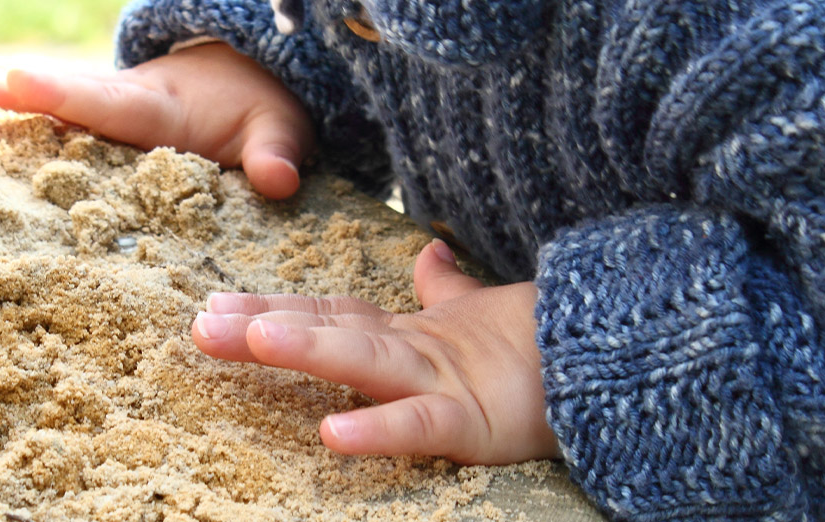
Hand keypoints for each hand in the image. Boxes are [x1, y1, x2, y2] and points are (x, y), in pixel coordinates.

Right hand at [0, 43, 311, 198]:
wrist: (244, 87)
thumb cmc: (258, 110)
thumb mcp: (279, 127)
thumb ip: (276, 151)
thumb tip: (278, 180)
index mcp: (155, 109)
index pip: (106, 102)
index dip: (63, 93)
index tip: (19, 79)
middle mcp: (118, 108)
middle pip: (59, 100)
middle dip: (11, 89)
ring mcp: (102, 124)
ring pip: (47, 115)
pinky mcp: (96, 140)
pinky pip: (52, 134)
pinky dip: (8, 129)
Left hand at [190, 241, 558, 464]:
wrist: (625, 355)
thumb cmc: (549, 346)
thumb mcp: (483, 318)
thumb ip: (448, 291)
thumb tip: (431, 255)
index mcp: (414, 332)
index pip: (332, 314)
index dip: (275, 307)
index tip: (214, 306)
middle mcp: (418, 350)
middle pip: (330, 329)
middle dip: (264, 326)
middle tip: (200, 324)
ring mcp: (444, 381)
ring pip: (365, 360)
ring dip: (308, 347)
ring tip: (254, 339)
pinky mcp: (476, 421)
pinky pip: (419, 427)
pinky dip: (377, 429)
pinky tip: (330, 433)